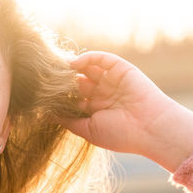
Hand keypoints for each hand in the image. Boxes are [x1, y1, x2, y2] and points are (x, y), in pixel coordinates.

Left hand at [59, 51, 178, 157]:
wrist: (150, 128)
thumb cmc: (120, 134)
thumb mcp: (88, 130)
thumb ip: (68, 120)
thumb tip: (47, 113)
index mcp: (96, 110)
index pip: (73, 98)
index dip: (60, 95)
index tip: (43, 94)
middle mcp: (104, 94)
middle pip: (79, 82)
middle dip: (64, 80)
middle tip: (47, 79)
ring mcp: (112, 81)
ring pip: (88, 69)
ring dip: (73, 68)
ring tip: (59, 68)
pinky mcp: (121, 69)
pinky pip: (102, 59)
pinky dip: (87, 58)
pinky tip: (75, 63)